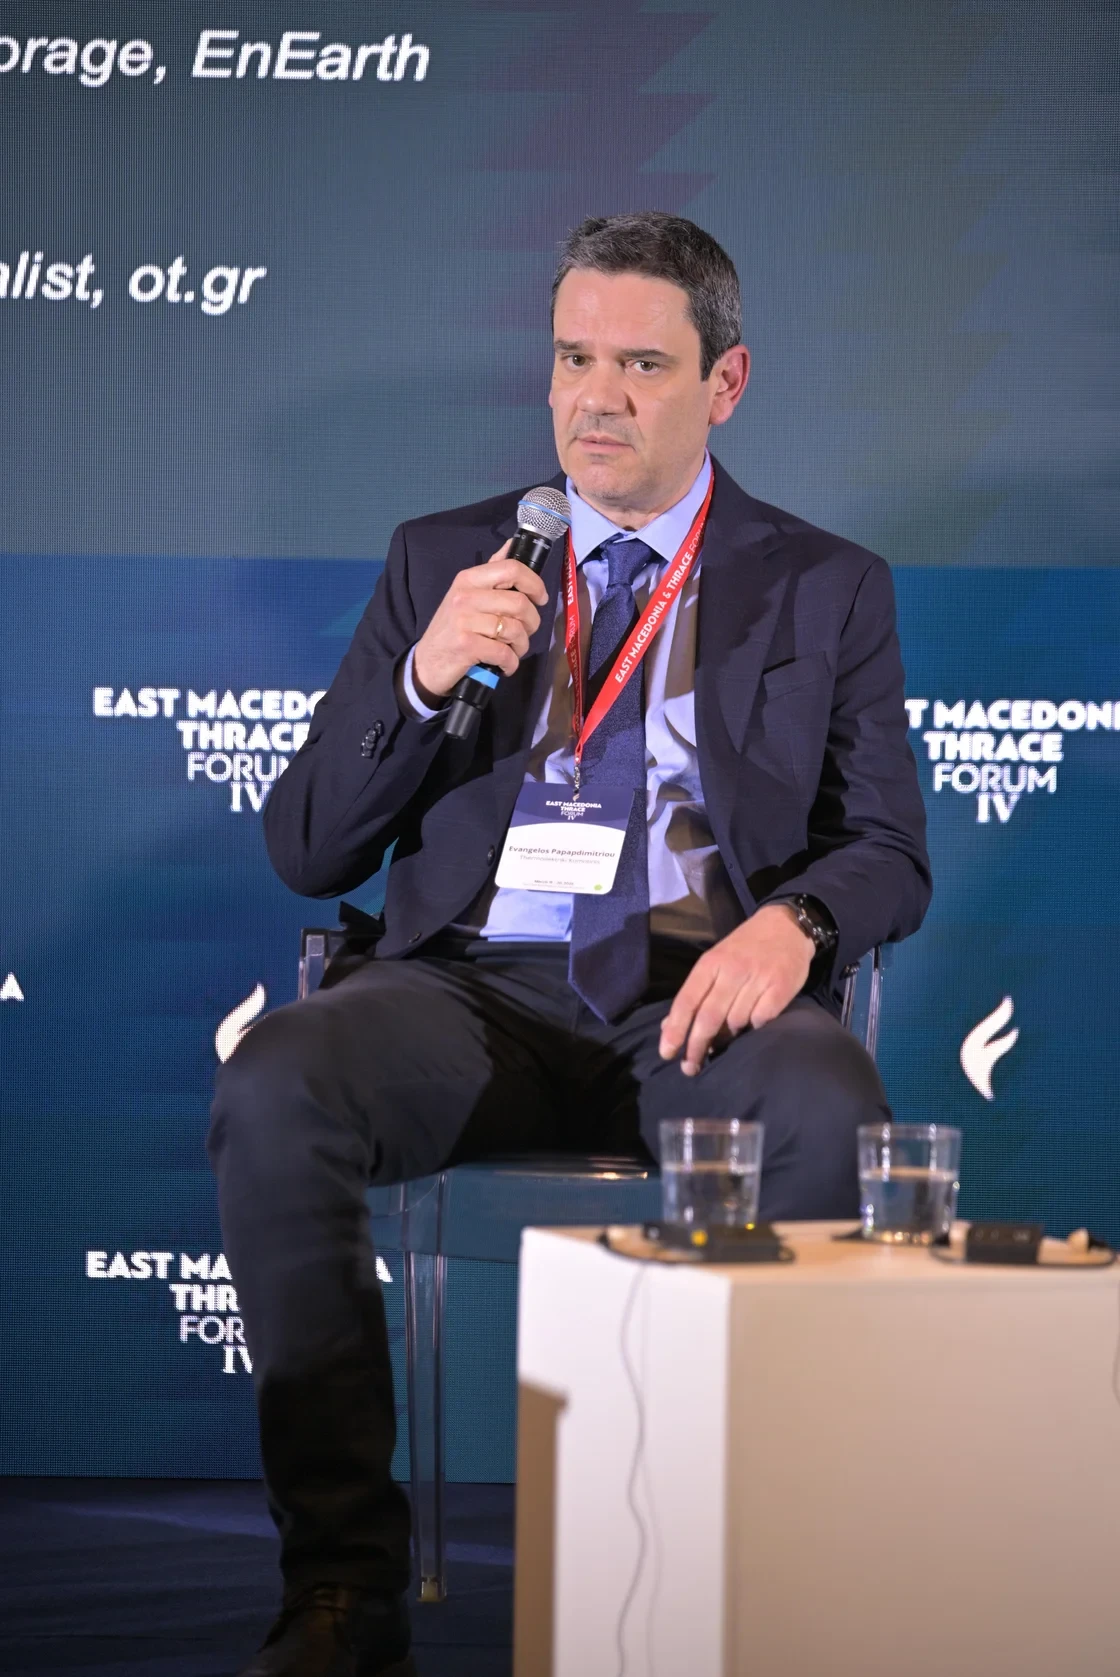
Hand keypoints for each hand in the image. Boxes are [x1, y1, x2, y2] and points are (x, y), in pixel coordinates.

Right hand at [413, 540, 550, 698]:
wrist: (426, 663)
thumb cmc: (452, 629)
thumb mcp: (466, 595)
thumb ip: (491, 573)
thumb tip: (513, 544)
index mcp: (468, 579)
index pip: (511, 568)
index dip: (534, 584)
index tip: (540, 598)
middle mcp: (465, 596)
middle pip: (519, 602)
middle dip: (532, 622)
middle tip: (526, 632)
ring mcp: (464, 620)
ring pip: (515, 629)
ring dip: (522, 646)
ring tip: (513, 651)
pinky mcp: (466, 646)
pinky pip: (505, 653)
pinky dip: (511, 663)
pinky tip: (505, 665)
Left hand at [658, 905, 814, 1075]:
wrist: (785, 926)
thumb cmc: (743, 949)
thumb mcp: (715, 962)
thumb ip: (694, 993)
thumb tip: (669, 1028)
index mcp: (710, 963)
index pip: (687, 1001)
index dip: (675, 1030)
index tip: (667, 1053)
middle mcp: (732, 970)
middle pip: (708, 1017)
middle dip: (696, 1047)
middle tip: (690, 1068)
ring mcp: (757, 978)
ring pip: (735, 1022)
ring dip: (726, 1039)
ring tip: (724, 1044)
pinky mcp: (781, 987)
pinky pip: (761, 1020)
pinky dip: (753, 1029)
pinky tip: (751, 1028)